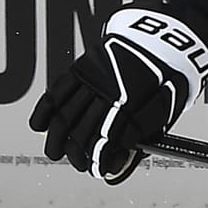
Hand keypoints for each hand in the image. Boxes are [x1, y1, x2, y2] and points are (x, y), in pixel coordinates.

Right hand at [29, 7, 207, 183]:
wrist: (164, 37)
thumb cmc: (169, 77)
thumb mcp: (167, 109)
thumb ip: (143, 133)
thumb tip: (122, 161)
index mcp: (134, 104)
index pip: (109, 141)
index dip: (102, 160)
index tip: (101, 171)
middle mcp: (109, 92)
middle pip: (84, 131)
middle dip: (80, 154)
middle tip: (81, 166)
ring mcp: (93, 79)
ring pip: (66, 113)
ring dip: (57, 138)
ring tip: (54, 153)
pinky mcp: (83, 67)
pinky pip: (58, 90)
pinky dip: (46, 109)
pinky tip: (38, 126)